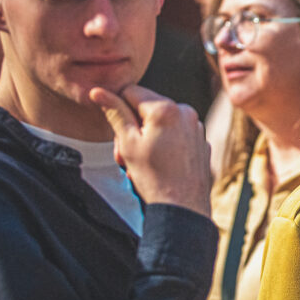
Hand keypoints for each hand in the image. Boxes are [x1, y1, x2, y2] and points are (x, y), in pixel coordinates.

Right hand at [90, 84, 210, 217]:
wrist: (182, 208)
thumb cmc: (154, 178)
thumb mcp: (127, 144)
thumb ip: (115, 113)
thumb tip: (98, 92)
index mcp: (166, 108)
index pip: (131, 91)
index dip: (118, 109)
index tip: (118, 132)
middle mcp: (186, 112)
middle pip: (147, 107)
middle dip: (133, 127)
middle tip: (126, 154)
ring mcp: (196, 126)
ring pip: (161, 121)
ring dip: (147, 137)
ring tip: (142, 163)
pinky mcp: (201, 140)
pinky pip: (176, 133)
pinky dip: (165, 144)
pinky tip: (160, 164)